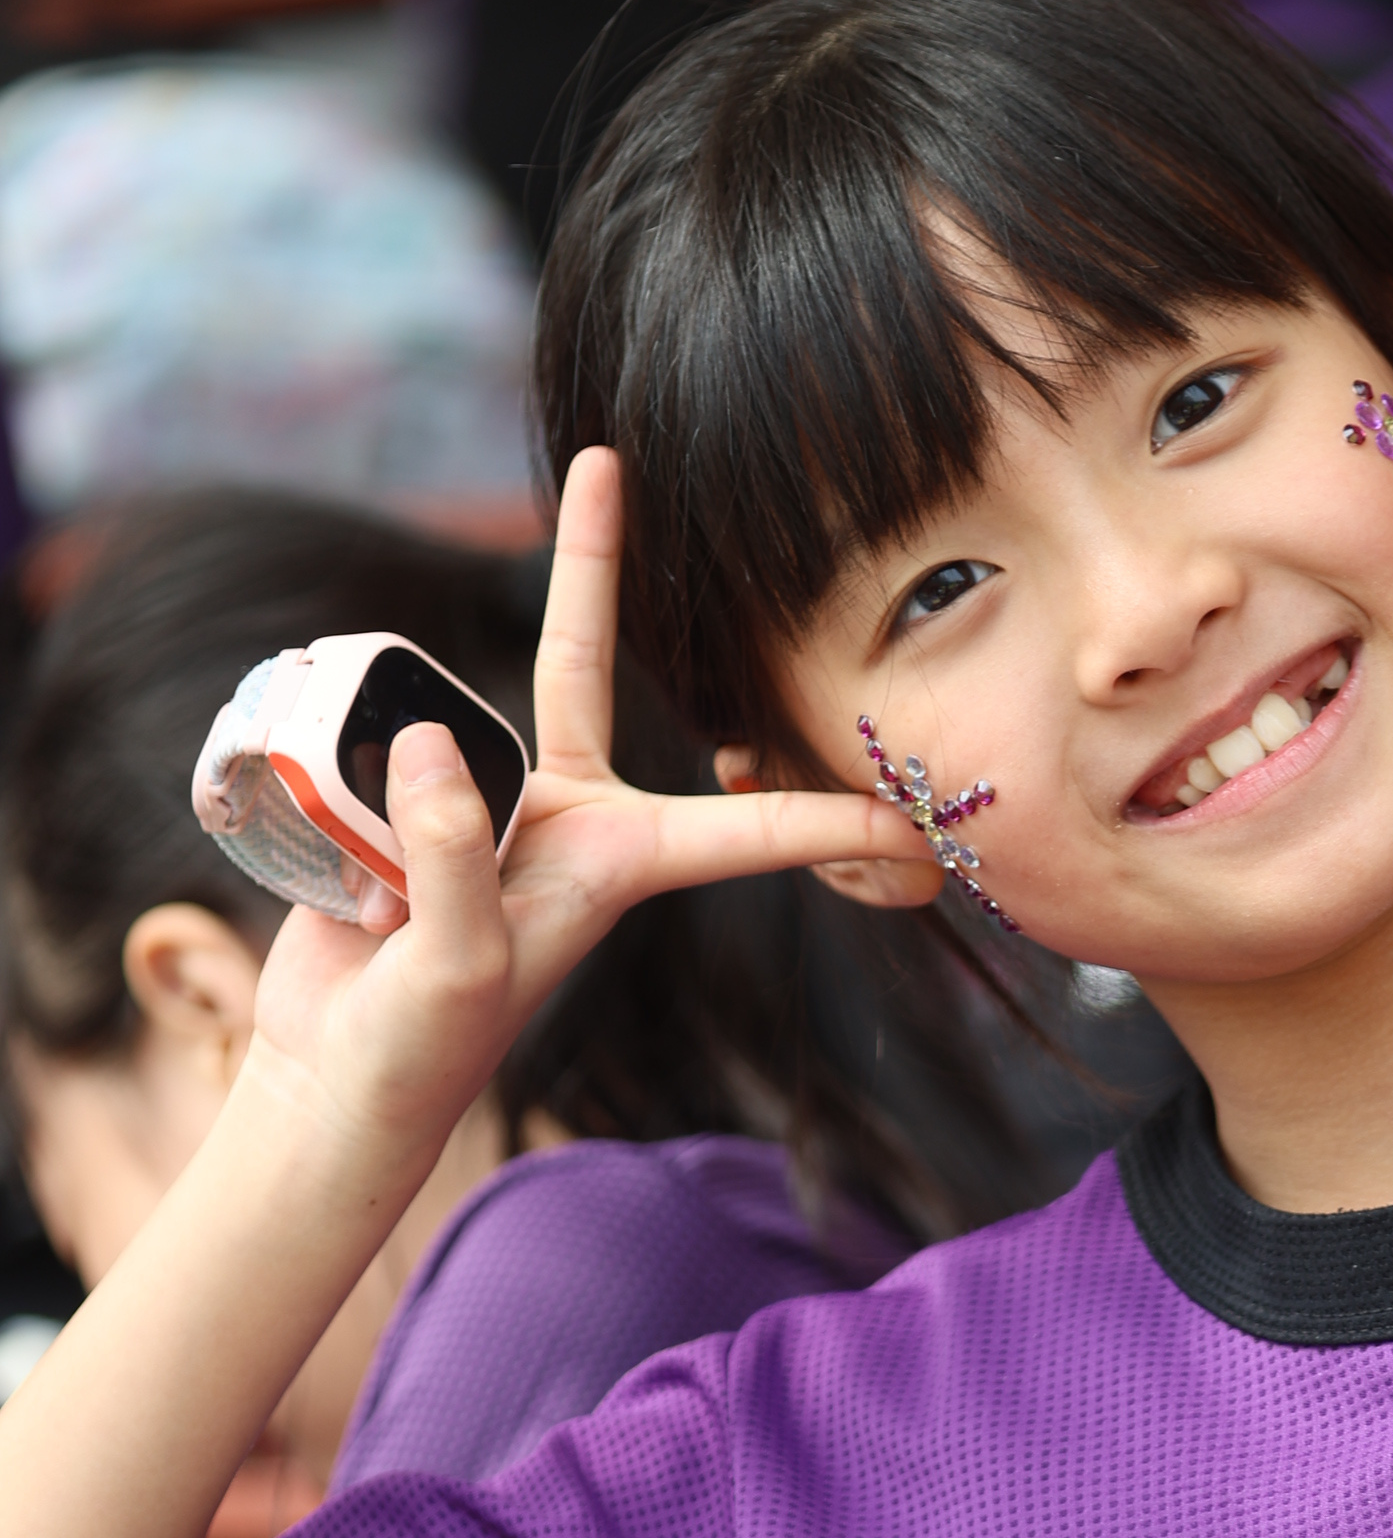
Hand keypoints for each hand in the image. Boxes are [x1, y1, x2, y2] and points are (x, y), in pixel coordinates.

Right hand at [238, 449, 942, 1191]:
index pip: (745, 830)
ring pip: (434, 727)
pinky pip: (361, 749)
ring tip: (380, 920)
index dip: (830, 817)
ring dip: (389, 812)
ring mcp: (476, 796)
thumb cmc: (418, 1050)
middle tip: (606, 462)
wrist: (333, 1075)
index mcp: (614, 860)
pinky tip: (347, 905)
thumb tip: (426, 738)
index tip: (915, 816)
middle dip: (587, 562)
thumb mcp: (454, 966)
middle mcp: (560, 813)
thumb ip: (453, 852)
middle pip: (573, 662)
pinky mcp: (397, 796)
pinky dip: (337, 808)